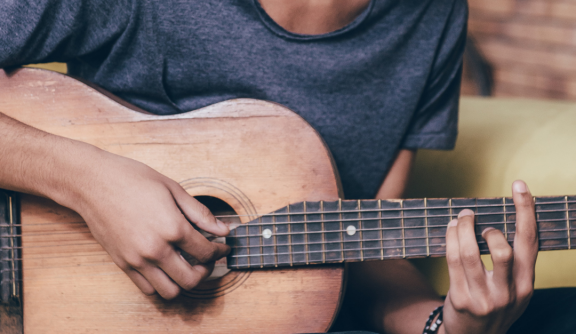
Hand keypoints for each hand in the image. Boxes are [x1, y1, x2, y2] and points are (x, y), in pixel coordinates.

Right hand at [68, 152, 229, 298]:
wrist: (93, 182)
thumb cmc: (133, 179)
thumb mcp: (174, 189)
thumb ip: (200, 213)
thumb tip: (223, 229)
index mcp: (172, 227)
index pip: (206, 252)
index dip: (220, 251)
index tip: (223, 247)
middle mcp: (156, 248)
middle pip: (192, 279)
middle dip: (207, 271)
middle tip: (208, 259)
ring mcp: (137, 259)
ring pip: (170, 291)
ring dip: (184, 282)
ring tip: (188, 266)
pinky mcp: (123, 264)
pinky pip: (148, 288)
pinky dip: (162, 283)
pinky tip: (166, 267)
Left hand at [442, 180, 537, 333]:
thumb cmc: (494, 305)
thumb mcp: (513, 289)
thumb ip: (514, 262)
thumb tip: (502, 221)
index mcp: (526, 284)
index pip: (530, 241)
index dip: (525, 210)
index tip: (519, 186)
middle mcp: (509, 292)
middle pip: (503, 248)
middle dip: (486, 225)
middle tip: (473, 215)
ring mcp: (485, 298)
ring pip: (471, 253)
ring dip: (462, 229)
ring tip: (459, 219)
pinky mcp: (462, 299)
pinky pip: (453, 261)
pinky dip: (450, 239)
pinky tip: (451, 230)